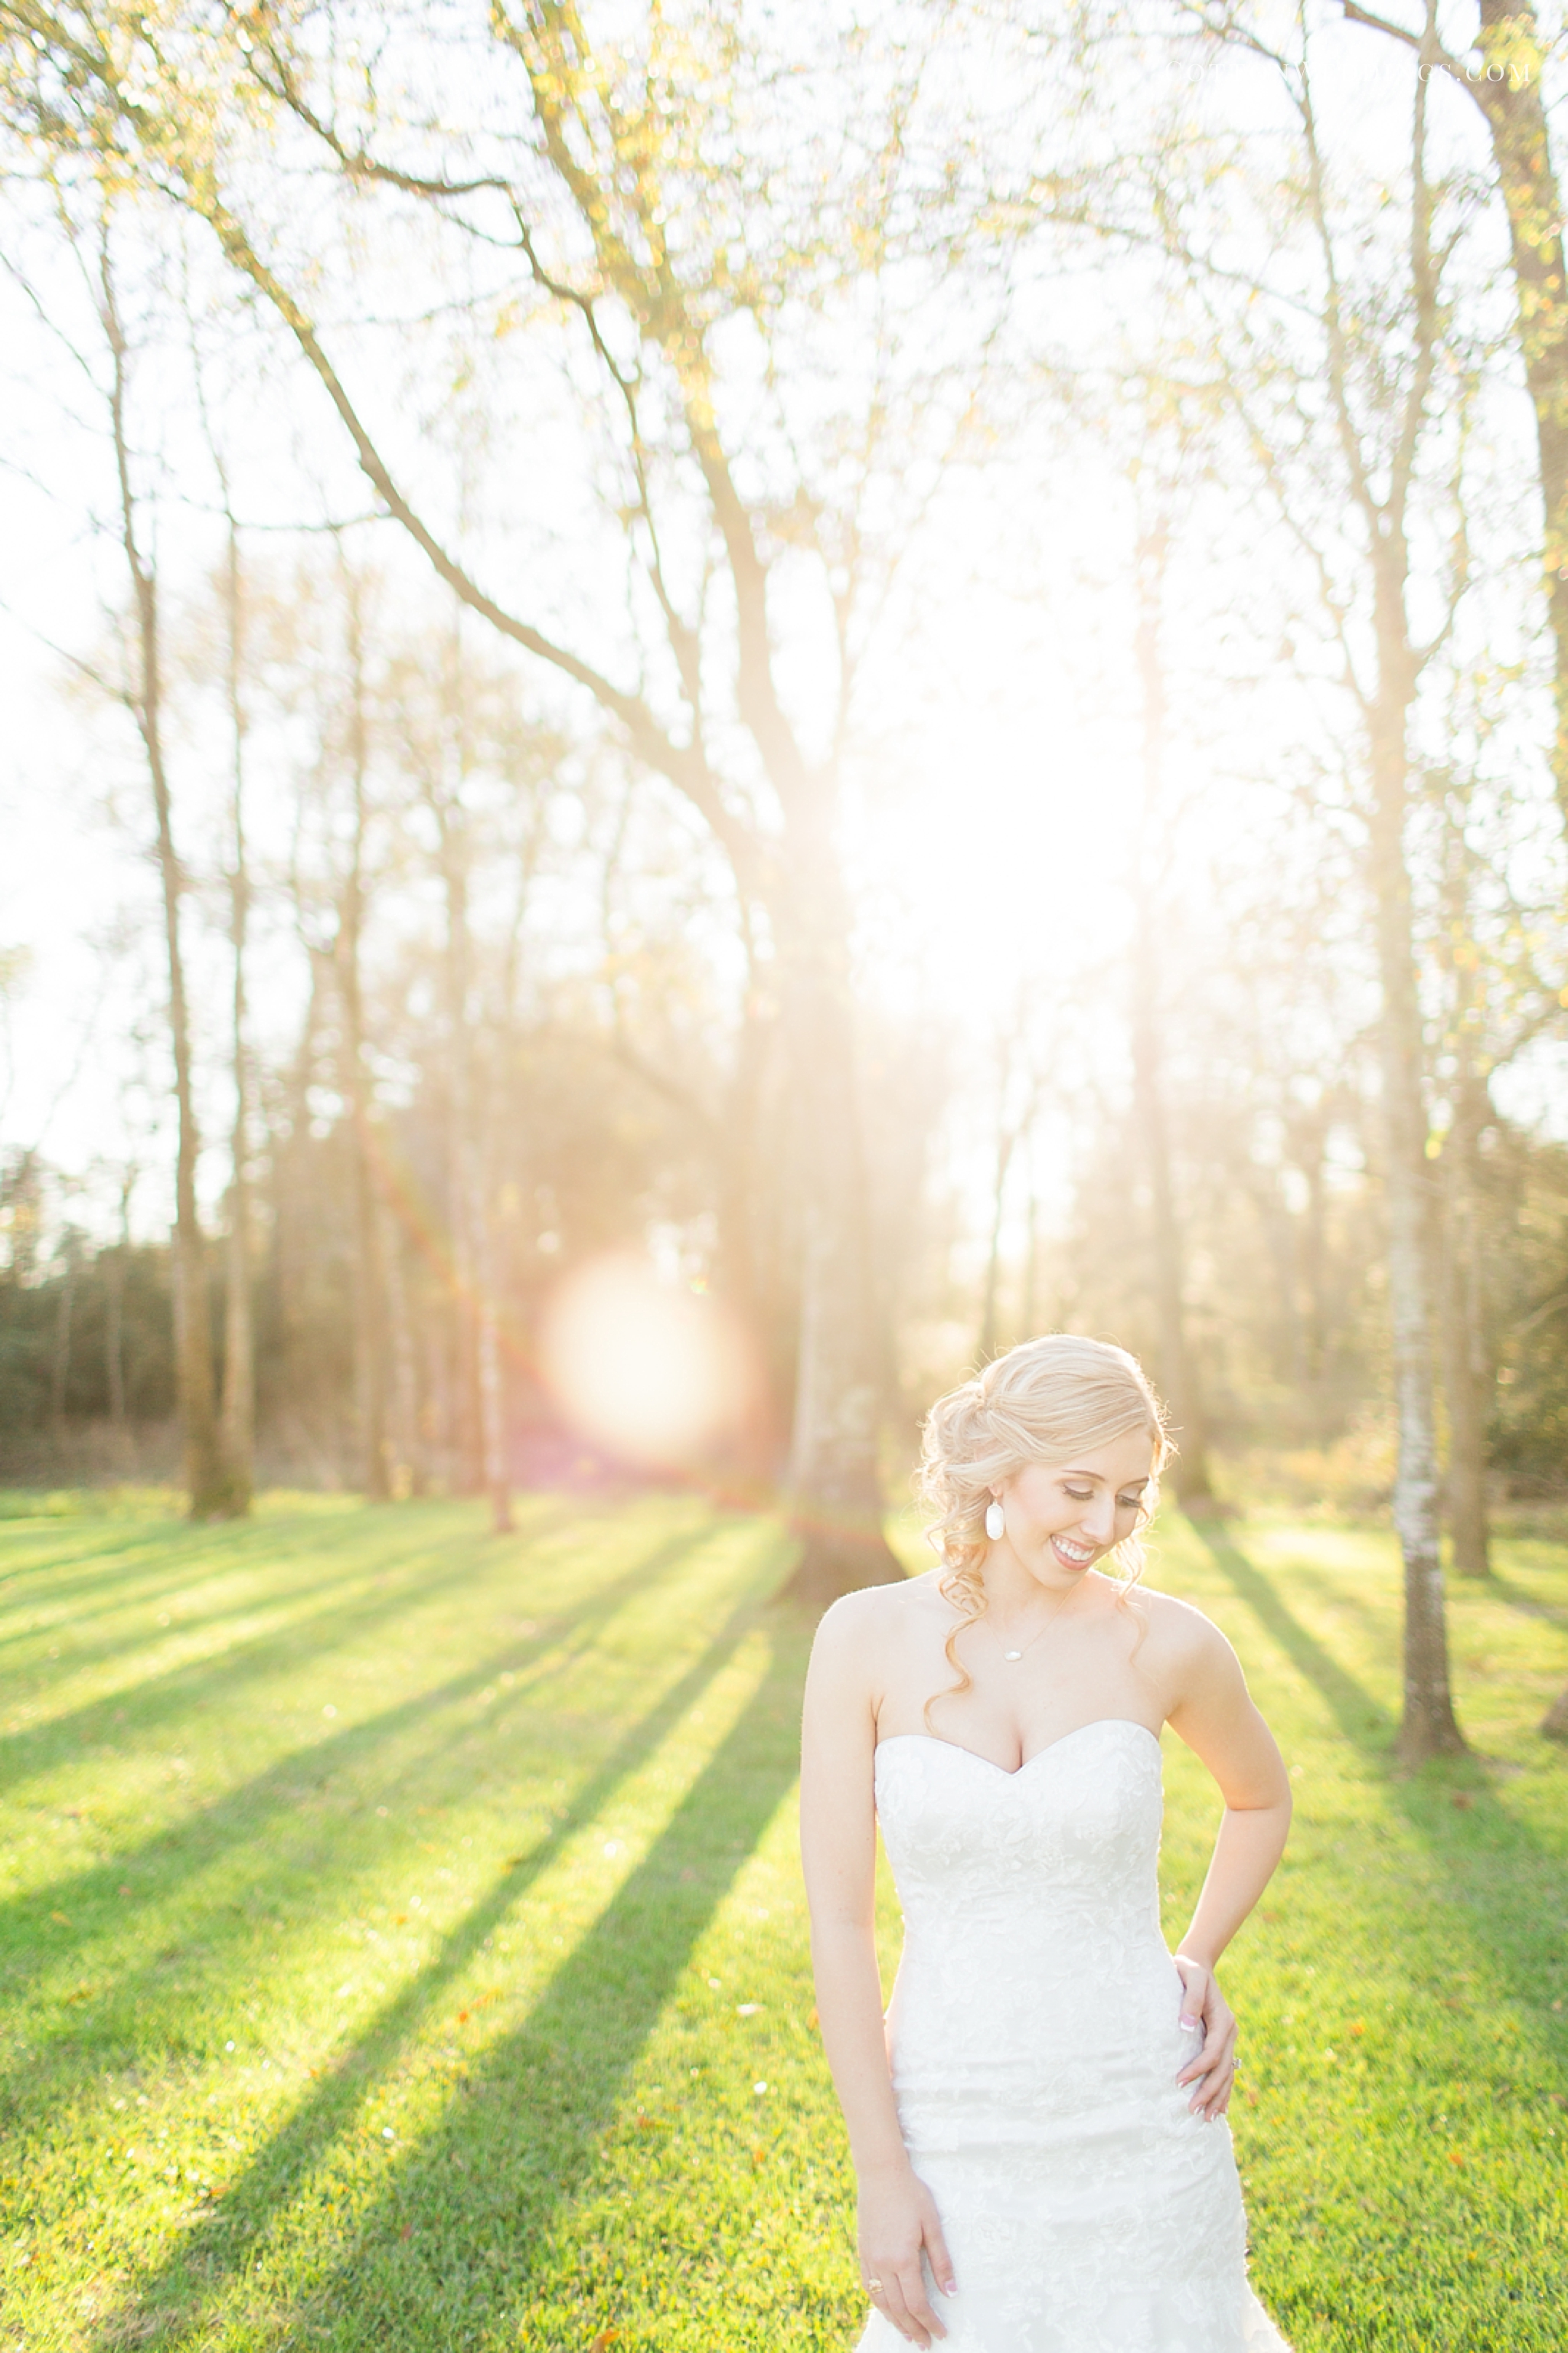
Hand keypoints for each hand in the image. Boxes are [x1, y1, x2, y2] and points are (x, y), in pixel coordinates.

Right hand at [857, 2159, 955, 2345]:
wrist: (881, 2173)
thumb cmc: (911, 2195)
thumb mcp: (932, 2225)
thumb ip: (941, 2261)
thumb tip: (952, 2293)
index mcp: (902, 2259)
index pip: (917, 2303)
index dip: (930, 2322)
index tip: (941, 2333)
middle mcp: (883, 2264)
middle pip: (898, 2308)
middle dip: (913, 2329)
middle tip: (926, 2343)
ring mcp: (870, 2258)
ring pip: (881, 2301)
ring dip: (895, 2321)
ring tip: (908, 2334)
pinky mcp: (863, 2251)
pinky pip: (868, 2286)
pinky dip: (879, 2304)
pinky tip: (887, 2309)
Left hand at [1173, 1952, 1237, 2120]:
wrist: (1198, 1963)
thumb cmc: (1190, 1969)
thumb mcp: (1190, 1976)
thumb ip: (1191, 2000)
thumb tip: (1186, 2027)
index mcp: (1224, 2020)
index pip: (1211, 2053)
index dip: (1197, 2070)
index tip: (1179, 2082)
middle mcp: (1230, 2032)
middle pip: (1222, 2070)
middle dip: (1209, 2092)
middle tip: (1191, 2110)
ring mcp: (1229, 2039)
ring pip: (1227, 2074)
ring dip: (1218, 2097)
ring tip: (1206, 2118)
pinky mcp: (1223, 2042)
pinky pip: (1226, 2070)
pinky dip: (1224, 2090)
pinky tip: (1219, 2108)